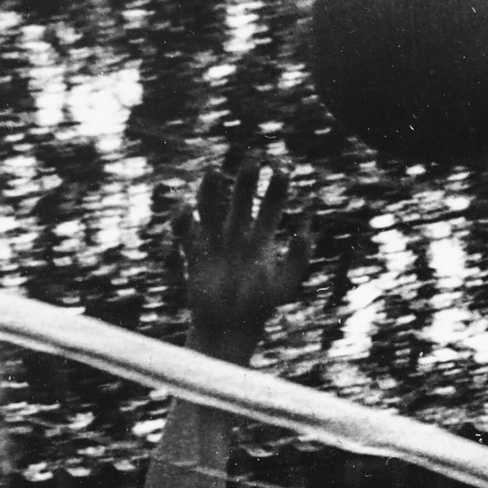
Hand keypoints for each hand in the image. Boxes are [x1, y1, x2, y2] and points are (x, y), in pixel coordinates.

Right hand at [172, 159, 308, 362]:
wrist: (229, 329)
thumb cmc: (259, 308)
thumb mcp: (284, 285)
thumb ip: (297, 260)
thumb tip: (305, 232)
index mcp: (262, 240)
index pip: (271, 205)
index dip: (276, 186)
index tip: (281, 167)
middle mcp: (238, 235)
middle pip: (242, 199)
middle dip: (246, 179)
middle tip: (252, 158)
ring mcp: (215, 242)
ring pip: (211, 208)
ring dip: (210, 190)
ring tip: (212, 173)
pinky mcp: (194, 254)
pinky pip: (186, 231)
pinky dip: (182, 219)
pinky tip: (184, 211)